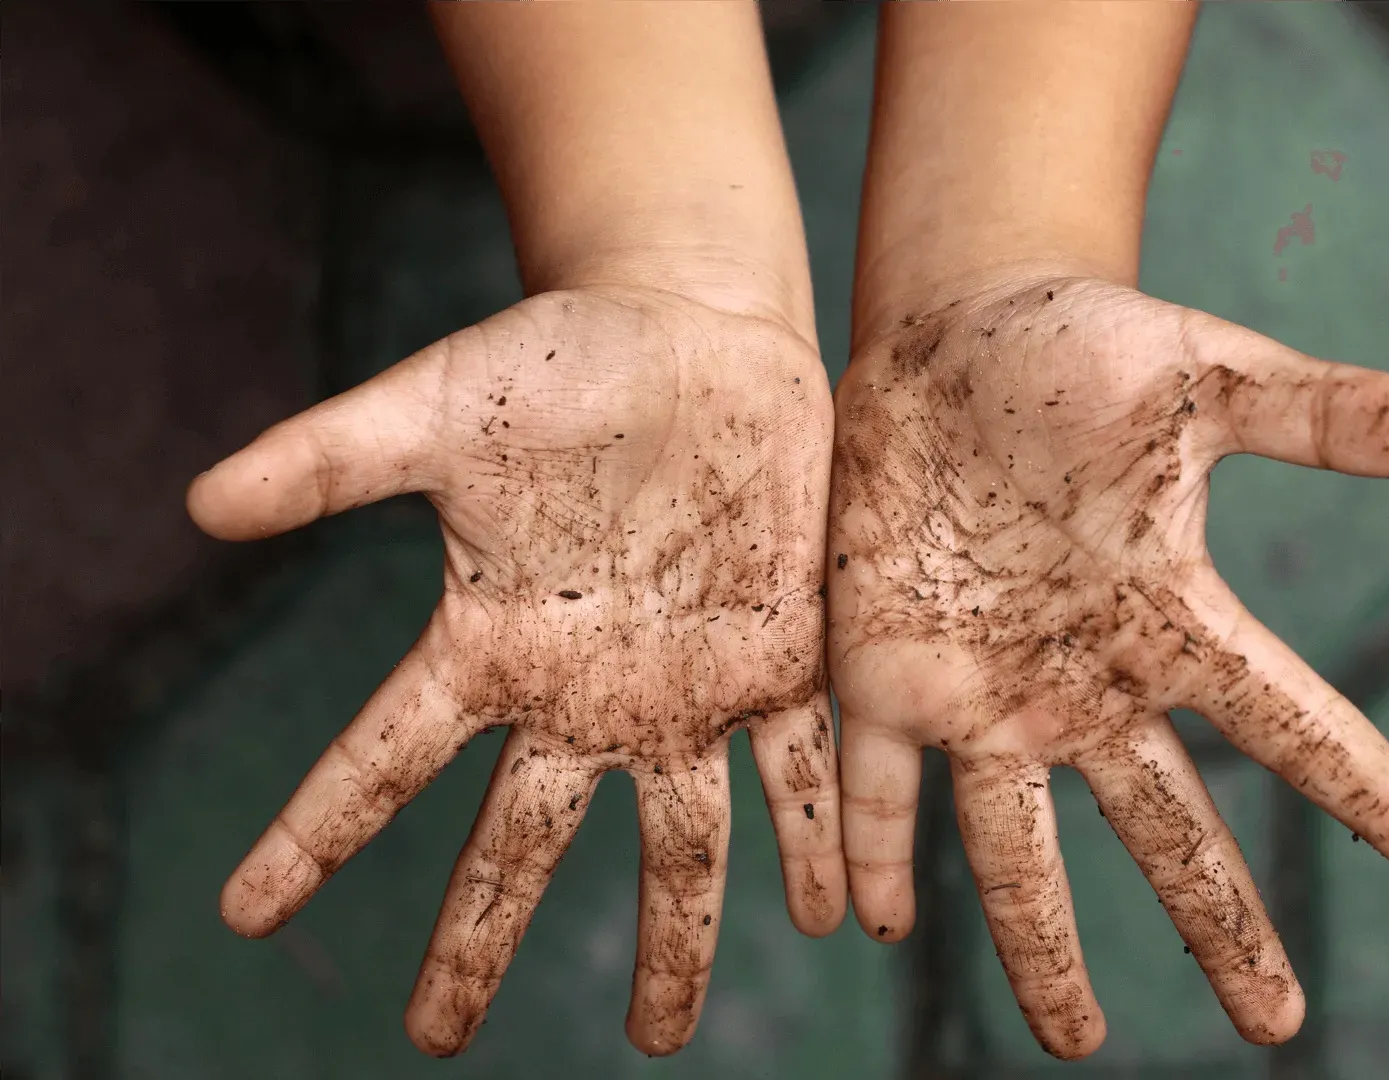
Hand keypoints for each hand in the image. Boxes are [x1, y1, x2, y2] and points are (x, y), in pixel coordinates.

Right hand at [190, 286, 842, 1056]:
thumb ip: (332, 458)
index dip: (307, 837)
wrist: (693, 333)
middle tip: (435, 1040)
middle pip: (520, 844)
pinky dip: (817, 843)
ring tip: (661, 1037)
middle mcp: (582, 692)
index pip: (380, 761)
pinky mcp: (779, 659)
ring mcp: (685, 687)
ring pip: (678, 842)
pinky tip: (829, 917)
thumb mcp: (438, 403)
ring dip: (674, 941)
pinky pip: (800, 771)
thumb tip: (198, 504)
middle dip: (477, 940)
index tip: (243, 915)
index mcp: (490, 641)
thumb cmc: (561, 360)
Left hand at [827, 266, 1388, 1058]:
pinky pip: (876, 787)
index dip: (1371, 793)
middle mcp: (1080, 681)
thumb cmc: (1075, 353)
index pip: (1290, 722)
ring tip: (1074, 1041)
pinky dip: (875, 853)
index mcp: (1166, 617)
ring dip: (1041, 945)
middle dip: (1220, 924)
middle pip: (1164, 829)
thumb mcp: (1198, 375)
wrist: (948, 344)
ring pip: (1016, 846)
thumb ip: (1309, 410)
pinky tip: (875, 921)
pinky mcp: (882, 674)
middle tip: (1275, 1026)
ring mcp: (979, 690)